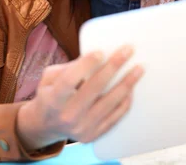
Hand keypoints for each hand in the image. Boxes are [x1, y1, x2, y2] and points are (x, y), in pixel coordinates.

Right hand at [16, 46, 143, 149]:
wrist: (46, 125)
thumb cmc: (50, 94)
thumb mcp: (49, 78)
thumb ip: (69, 68)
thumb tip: (96, 58)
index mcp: (52, 99)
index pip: (70, 80)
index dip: (86, 65)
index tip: (101, 52)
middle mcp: (67, 115)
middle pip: (95, 88)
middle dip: (113, 67)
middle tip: (128, 50)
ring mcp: (82, 128)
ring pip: (110, 103)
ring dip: (127, 83)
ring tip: (139, 68)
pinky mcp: (93, 135)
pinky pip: (115, 117)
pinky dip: (125, 101)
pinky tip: (131, 88)